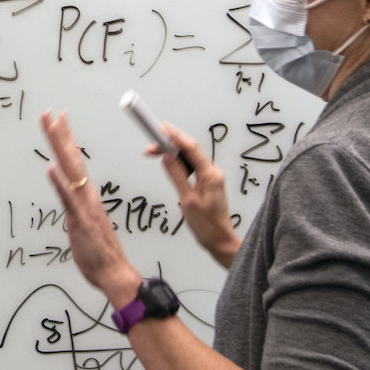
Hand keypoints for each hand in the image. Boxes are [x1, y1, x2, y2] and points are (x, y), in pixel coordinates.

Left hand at [39, 110, 141, 306]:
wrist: (115, 272)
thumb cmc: (101, 253)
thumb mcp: (83, 226)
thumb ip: (76, 211)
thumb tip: (69, 204)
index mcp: (87, 195)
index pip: (74, 161)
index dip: (65, 140)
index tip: (59, 121)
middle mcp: (86, 195)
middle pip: (71, 158)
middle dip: (60, 134)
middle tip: (50, 113)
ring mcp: (83, 206)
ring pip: (70, 170)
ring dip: (60, 148)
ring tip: (52, 126)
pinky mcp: (80, 220)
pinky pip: (68, 199)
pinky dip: (60, 183)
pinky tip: (52, 168)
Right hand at [151, 122, 241, 269]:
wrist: (220, 240)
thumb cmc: (207, 225)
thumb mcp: (187, 200)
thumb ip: (177, 175)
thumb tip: (167, 157)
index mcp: (210, 174)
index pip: (191, 148)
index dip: (174, 136)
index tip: (160, 129)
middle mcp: (213, 172)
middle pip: (189, 150)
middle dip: (169, 144)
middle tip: (150, 147)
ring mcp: (211, 177)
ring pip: (190, 157)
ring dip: (173, 153)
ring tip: (155, 153)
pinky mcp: (208, 182)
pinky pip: (192, 166)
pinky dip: (179, 163)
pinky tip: (169, 164)